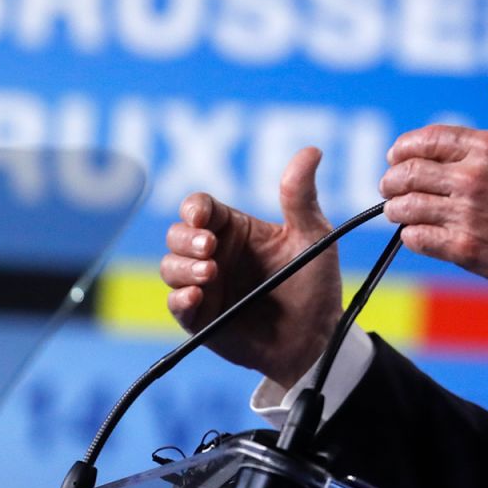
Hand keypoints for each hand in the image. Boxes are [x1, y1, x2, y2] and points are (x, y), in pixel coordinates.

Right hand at [161, 146, 342, 388]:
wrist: (316, 336)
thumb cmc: (315, 282)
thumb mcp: (313, 235)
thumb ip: (301, 196)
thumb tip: (311, 150)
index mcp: (235, 229)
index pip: (200, 208)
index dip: (194, 208)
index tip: (202, 217)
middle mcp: (215, 254)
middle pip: (177, 234)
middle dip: (186, 238)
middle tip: (210, 248)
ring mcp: (205, 286)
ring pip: (170, 267)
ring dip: (182, 267)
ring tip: (210, 274)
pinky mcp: (201, 318)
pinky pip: (176, 305)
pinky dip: (180, 298)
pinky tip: (197, 296)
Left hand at [379, 82, 487, 292]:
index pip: (428, 139)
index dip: (404, 147)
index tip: (397, 155)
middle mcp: (473, 177)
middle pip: (408, 172)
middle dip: (392, 178)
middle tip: (390, 185)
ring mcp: (467, 214)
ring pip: (407, 206)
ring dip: (396, 208)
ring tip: (398, 211)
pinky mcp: (466, 249)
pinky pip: (419, 239)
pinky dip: (411, 235)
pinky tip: (416, 233)